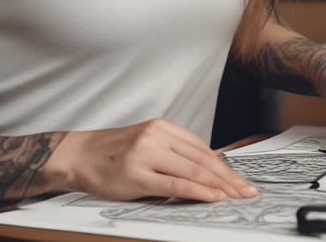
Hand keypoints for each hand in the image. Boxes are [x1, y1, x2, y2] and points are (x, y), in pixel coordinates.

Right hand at [48, 119, 257, 202]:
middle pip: (202, 159)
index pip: (201, 147)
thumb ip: (172, 152)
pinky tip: (213, 198)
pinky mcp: (138, 175)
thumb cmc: (112, 153)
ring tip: (236, 197)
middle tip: (247, 191)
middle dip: (228, 178)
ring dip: (219, 186)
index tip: (240, 178)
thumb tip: (205, 170)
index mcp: (161, 126)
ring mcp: (147, 154)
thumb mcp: (145, 142)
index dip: (224, 165)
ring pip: (193, 171)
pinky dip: (199, 192)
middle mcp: (156, 136)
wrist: (78, 156)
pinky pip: (176, 185)